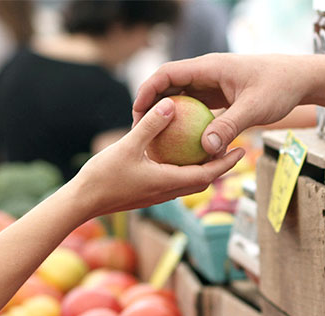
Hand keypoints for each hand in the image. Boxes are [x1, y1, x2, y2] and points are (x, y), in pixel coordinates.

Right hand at [74, 97, 244, 216]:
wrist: (83, 202)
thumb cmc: (103, 177)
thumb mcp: (127, 146)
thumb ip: (150, 125)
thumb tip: (171, 104)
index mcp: (168, 182)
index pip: (207, 175)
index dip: (226, 163)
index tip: (242, 150)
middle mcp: (167, 192)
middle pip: (203, 180)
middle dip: (221, 166)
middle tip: (234, 149)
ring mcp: (157, 195)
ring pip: (189, 182)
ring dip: (203, 169)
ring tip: (212, 151)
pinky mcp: (147, 194)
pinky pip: (174, 181)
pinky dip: (184, 170)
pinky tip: (178, 155)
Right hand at [132, 53, 309, 156]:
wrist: (299, 80)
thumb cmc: (279, 87)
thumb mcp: (254, 108)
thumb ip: (229, 127)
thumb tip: (206, 149)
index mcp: (209, 67)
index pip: (167, 74)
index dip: (148, 91)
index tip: (137, 112)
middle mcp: (206, 74)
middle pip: (168, 86)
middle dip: (151, 106)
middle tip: (139, 131)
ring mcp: (212, 85)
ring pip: (180, 99)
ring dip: (167, 117)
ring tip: (154, 140)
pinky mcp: (219, 97)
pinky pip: (195, 110)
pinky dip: (185, 124)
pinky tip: (181, 145)